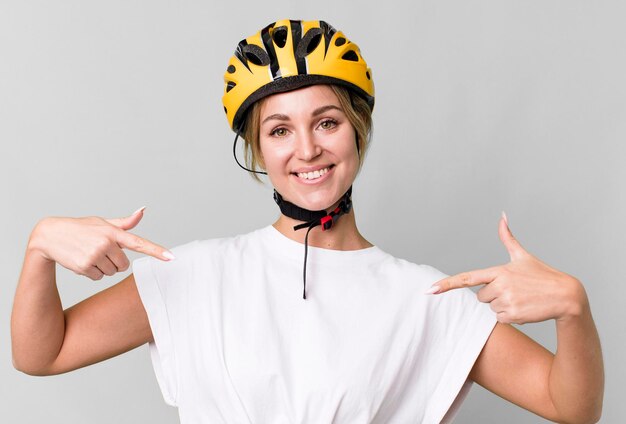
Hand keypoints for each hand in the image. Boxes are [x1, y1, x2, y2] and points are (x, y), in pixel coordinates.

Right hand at [28, 207, 174, 280]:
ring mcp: (95, 255)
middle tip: (99, 251)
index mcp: (113, 232)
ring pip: (112, 273)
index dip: (156, 251)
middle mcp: (106, 243)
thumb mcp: (102, 222)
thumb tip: (143, 210)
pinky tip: (81, 261)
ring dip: (102, 268)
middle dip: (114, 262)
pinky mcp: (85, 266)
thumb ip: (124, 223)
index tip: (171, 257)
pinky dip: (92, 273)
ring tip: (89, 254)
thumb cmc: (81, 228)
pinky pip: (99, 278)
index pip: (139, 242)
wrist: (50, 235)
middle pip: (124, 265)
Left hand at [428, 213, 587, 323]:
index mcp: (498, 270)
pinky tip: (525, 308)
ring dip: (503, 305)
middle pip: (480, 296)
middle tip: (515, 290)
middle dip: (494, 294)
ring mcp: (506, 301)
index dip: (447, 284)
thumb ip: (508, 238)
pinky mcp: (513, 316)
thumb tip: (502, 216)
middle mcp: (499, 285)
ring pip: (490, 307)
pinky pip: (500, 318)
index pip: (467, 277)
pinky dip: (510, 316)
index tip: (429, 290)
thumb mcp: (523, 256)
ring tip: (522, 298)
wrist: (566, 296)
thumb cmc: (542, 275)